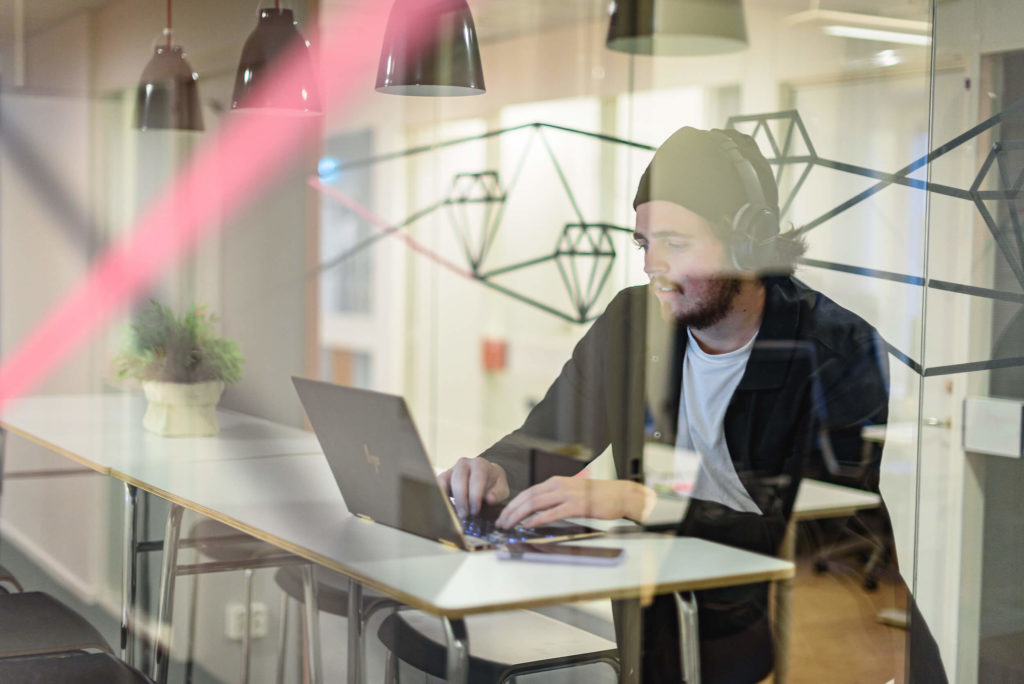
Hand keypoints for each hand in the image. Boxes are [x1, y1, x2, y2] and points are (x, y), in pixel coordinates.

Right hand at [438, 457, 509, 517]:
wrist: (486, 476)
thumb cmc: (494, 484)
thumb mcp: (502, 489)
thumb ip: (498, 494)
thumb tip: (490, 499)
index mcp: (480, 464)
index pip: (476, 479)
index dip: (474, 496)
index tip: (475, 511)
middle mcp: (465, 463)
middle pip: (459, 479)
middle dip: (461, 499)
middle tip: (464, 515)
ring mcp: (453, 469)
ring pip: (445, 481)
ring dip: (448, 499)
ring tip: (455, 514)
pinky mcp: (444, 476)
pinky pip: (438, 484)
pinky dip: (441, 497)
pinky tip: (448, 509)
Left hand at [495, 477, 655, 528]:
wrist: (620, 494)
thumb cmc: (597, 496)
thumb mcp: (572, 492)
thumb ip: (555, 498)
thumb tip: (538, 511)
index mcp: (556, 482)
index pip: (528, 492)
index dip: (513, 504)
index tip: (503, 514)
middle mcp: (559, 485)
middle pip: (527, 497)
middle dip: (510, 510)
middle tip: (500, 522)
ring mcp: (567, 495)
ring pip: (535, 504)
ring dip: (518, 515)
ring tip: (508, 525)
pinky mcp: (576, 506)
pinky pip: (551, 513)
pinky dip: (537, 519)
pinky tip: (528, 525)